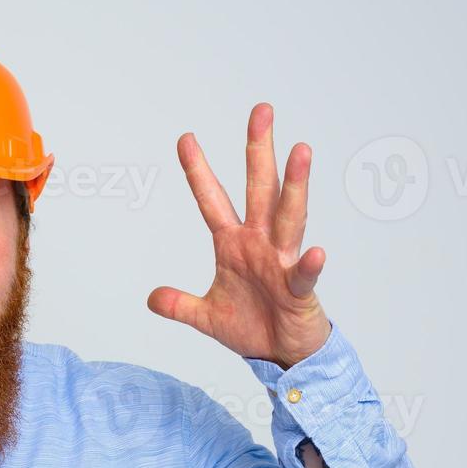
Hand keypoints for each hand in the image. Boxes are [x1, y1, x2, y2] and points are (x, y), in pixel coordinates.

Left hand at [148, 103, 330, 369]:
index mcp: (233, 245)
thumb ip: (179, 305)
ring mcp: (282, 263)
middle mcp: (260, 244)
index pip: (212, 200)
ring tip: (301, 151)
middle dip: (258, 151)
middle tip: (261, 111)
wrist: (282, 356)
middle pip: (259, 190)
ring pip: (289, 217)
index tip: (184, 138)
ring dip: (295, 186)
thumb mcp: (205, 317)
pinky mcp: (299, 290)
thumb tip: (151, 298)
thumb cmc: (251, 327)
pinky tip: (315, 251)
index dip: (198, 171)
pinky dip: (308, 264)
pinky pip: (304, 274)